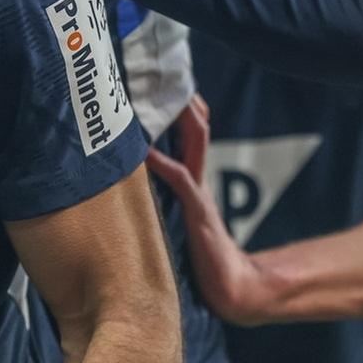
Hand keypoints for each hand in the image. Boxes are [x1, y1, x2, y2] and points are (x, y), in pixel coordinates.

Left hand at [145, 95, 276, 324]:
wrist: (231, 291)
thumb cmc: (198, 259)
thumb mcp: (174, 221)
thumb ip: (160, 201)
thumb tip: (130, 182)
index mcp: (191, 180)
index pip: (190, 132)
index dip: (178, 106)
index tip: (157, 80)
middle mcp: (197, 181)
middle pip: (196, 127)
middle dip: (181, 99)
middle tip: (162, 71)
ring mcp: (199, 195)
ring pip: (193, 144)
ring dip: (178, 118)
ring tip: (158, 93)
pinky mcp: (198, 214)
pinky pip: (180, 181)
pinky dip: (162, 163)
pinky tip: (144, 151)